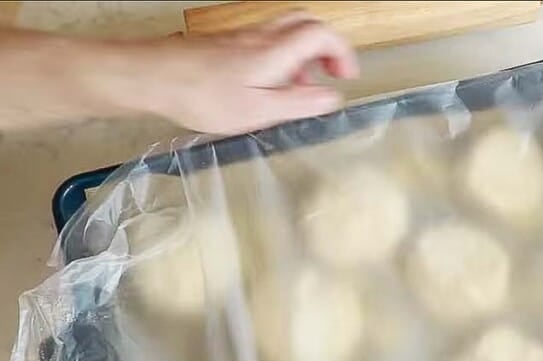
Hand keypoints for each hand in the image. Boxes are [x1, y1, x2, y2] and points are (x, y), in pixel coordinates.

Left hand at [138, 13, 358, 133]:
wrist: (150, 77)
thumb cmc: (200, 96)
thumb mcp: (258, 111)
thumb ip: (299, 103)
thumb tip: (331, 98)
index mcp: (275, 52)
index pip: (322, 34)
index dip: (342, 52)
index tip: (347, 75)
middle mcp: (261, 37)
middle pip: (306, 22)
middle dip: (327, 45)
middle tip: (331, 71)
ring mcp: (241, 38)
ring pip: (285, 31)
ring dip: (303, 54)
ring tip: (301, 85)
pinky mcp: (225, 44)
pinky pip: (264, 42)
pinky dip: (279, 58)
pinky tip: (268, 85)